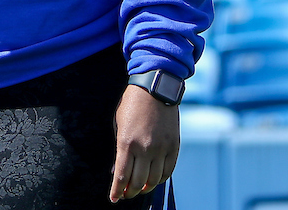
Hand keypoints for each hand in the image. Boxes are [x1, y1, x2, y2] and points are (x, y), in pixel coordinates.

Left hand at [109, 85, 179, 202]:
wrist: (155, 88)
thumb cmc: (132, 104)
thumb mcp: (119, 124)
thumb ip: (120, 149)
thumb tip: (118, 172)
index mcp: (126, 142)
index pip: (121, 176)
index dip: (117, 191)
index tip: (114, 199)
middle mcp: (144, 148)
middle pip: (137, 182)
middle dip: (129, 192)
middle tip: (126, 195)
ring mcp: (161, 148)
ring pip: (153, 180)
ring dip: (144, 188)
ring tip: (139, 189)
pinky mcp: (173, 146)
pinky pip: (167, 171)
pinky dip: (159, 179)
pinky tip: (153, 180)